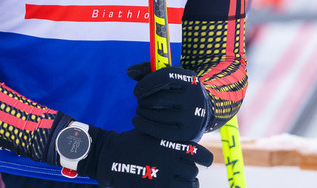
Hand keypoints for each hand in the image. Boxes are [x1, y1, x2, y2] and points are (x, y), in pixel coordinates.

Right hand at [81, 129, 211, 187]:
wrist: (111, 156)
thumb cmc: (134, 143)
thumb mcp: (155, 134)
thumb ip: (173, 141)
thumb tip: (191, 148)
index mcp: (173, 146)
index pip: (201, 156)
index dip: (205, 159)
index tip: (204, 162)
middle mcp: (172, 162)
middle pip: (193, 172)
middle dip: (189, 172)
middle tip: (183, 171)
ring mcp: (164, 178)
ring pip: (188, 185)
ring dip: (186, 184)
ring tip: (180, 182)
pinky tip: (170, 185)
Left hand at [128, 62, 209, 141]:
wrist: (198, 112)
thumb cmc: (177, 91)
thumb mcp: (168, 79)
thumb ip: (148, 72)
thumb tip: (129, 71)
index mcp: (191, 80)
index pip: (166, 77)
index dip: (147, 83)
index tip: (136, 91)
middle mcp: (194, 97)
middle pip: (160, 98)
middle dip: (144, 100)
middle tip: (139, 102)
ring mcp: (192, 116)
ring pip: (159, 115)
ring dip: (143, 112)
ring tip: (139, 110)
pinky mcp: (187, 133)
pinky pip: (161, 131)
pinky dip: (144, 126)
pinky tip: (137, 121)